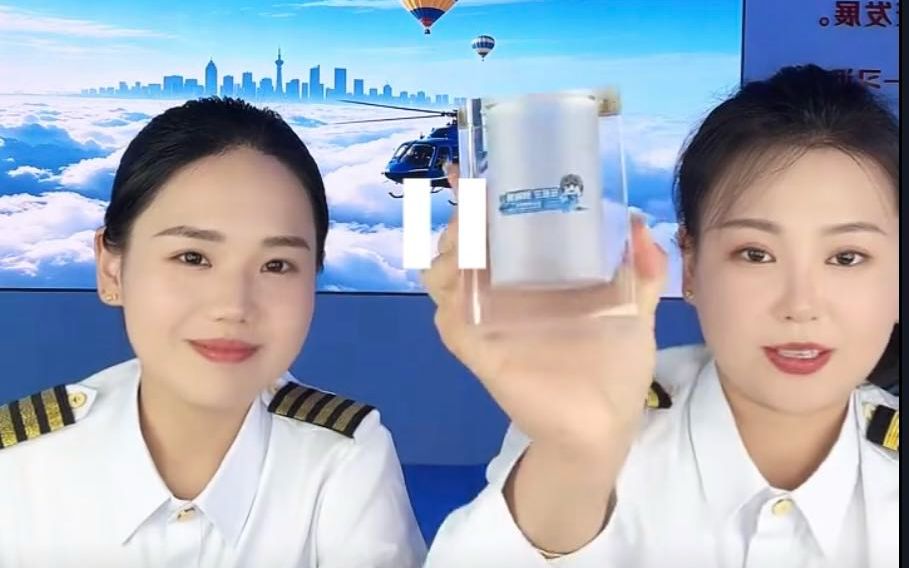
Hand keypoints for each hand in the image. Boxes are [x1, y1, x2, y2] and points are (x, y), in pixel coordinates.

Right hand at [423, 164, 667, 455]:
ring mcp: (488, 325)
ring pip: (442, 279)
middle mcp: (503, 298)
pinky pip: (450, 322)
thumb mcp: (637, 311)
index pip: (495, 234)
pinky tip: (463, 281)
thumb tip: (640, 224)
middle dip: (458, 222)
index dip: (476, 204)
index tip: (471, 174)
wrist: (608, 426)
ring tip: (467, 240)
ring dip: (446, 254)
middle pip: (458, 249)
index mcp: (532, 281)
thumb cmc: (616, 369)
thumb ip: (643, 272)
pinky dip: (449, 300)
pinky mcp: (482, 353)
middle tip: (477, 208)